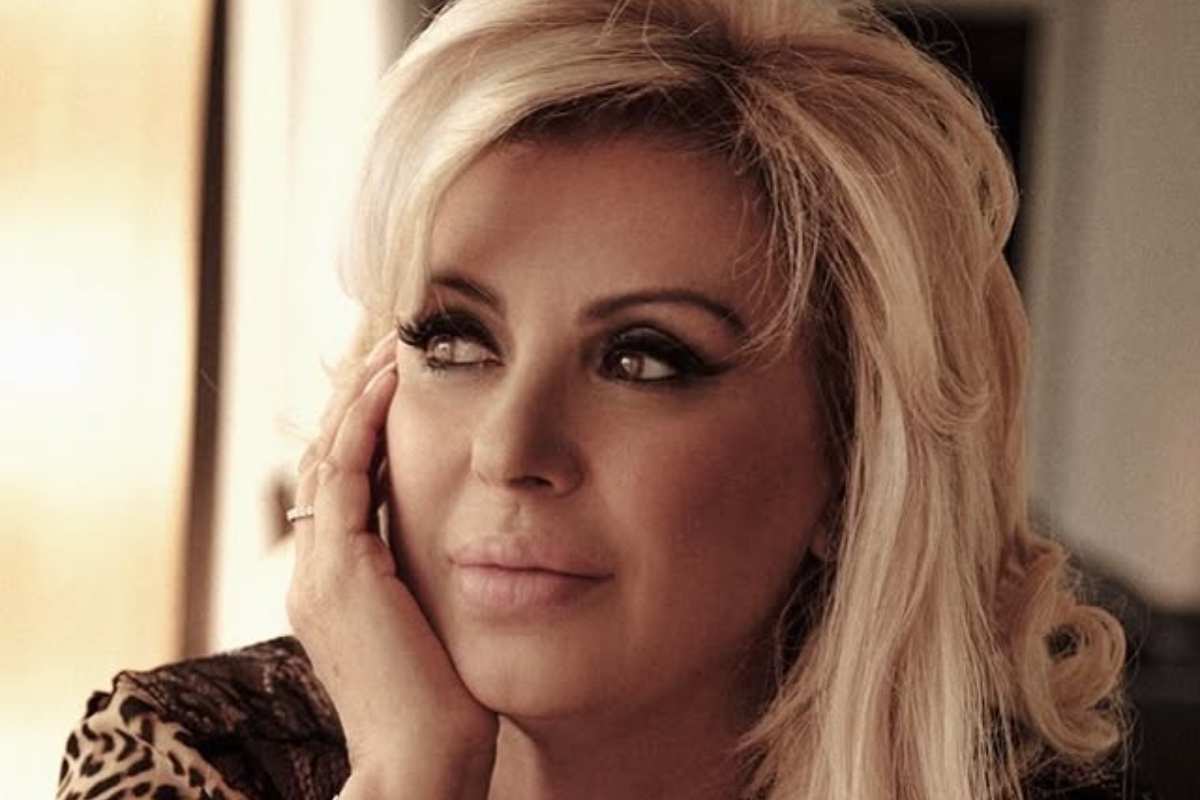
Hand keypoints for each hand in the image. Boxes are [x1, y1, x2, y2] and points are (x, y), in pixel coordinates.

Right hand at [287, 331, 498, 797]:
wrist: (421, 765)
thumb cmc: (444, 710)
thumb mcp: (434, 634)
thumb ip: (432, 588)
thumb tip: (472, 553)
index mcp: (334, 585)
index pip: (342, 485)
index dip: (365, 429)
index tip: (401, 384)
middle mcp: (314, 568)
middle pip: (325, 456)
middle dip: (356, 398)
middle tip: (391, 344)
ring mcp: (320, 566)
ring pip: (328, 449)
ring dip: (359, 391)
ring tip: (391, 342)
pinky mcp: (340, 565)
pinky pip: (345, 467)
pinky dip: (364, 417)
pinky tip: (393, 378)